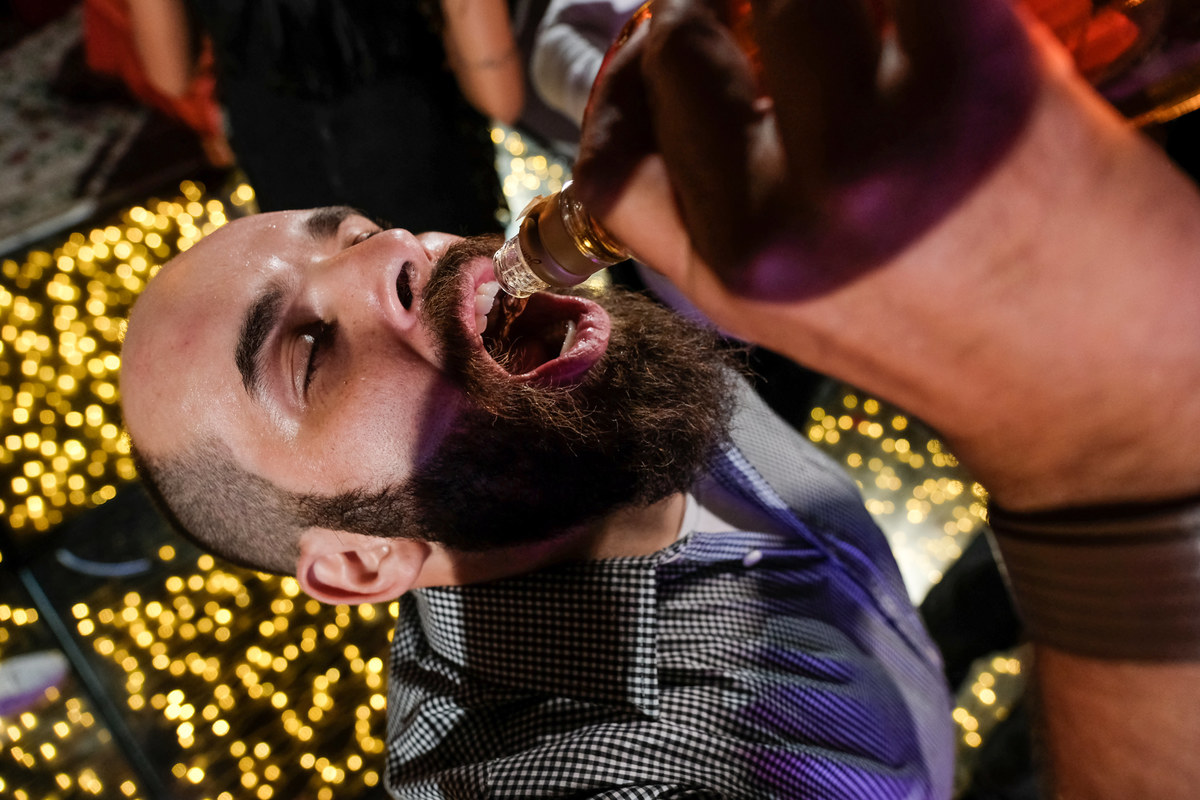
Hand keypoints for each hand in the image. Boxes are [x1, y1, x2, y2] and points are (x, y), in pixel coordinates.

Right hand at [573, 0, 1199, 512]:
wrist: (1122, 394)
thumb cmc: (970, 346)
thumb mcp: (805, 310)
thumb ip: (727, 209)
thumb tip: (691, 83)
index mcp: (737, 282)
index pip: (610, 156)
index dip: (621, 86)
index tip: (659, 53)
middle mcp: (784, 224)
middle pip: (678, 45)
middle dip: (704, 3)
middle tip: (759, 6)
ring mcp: (874, 150)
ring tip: (851, 12)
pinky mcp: (978, 78)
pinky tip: (916, 15)